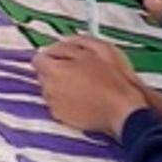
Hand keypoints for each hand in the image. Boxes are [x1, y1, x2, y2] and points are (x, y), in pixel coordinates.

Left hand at [35, 37, 157, 138]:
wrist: (123, 111)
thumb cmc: (114, 82)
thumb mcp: (98, 49)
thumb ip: (75, 42)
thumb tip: (64, 42)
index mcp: (55, 70)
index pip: (38, 58)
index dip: (53, 55)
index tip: (63, 56)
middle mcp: (50, 89)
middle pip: (44, 74)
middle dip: (57, 70)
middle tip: (78, 69)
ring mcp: (55, 105)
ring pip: (51, 89)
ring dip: (61, 85)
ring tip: (84, 85)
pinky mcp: (62, 118)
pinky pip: (58, 103)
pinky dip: (66, 100)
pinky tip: (84, 97)